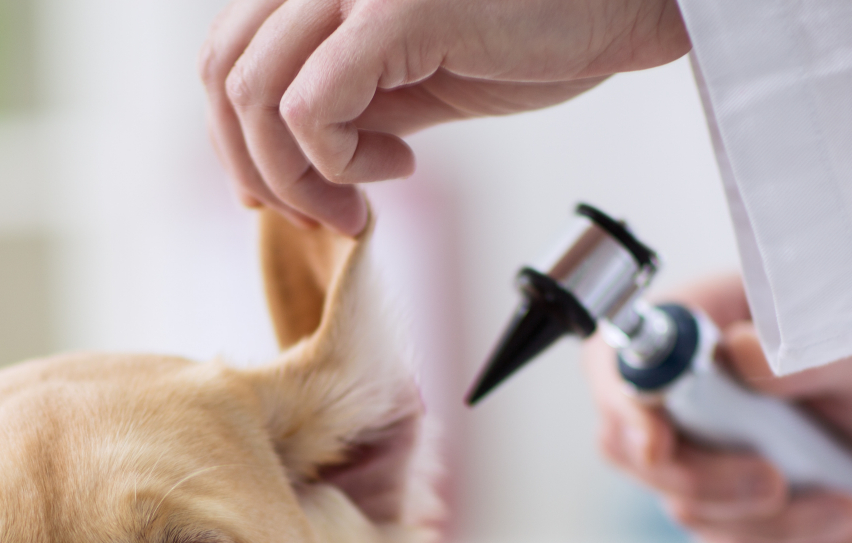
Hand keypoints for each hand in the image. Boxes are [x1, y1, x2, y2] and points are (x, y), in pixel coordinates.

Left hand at [200, 0, 690, 234]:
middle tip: (317, 213)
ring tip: (357, 203)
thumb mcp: (409, 71)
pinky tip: (400, 167)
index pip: (226, 55)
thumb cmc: (532, 32)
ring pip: (257, 98)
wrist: (627, 3)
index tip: (287, 194)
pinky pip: (310, 110)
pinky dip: (337, 164)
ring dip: (297, 177)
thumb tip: (282, 165)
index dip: (236, 138)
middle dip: (256, 166)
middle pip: (224, 75)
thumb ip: (344, 98)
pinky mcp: (393, 11)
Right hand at [584, 274, 851, 542]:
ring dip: (778, 522)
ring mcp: (699, 460)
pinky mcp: (731, 513)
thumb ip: (800, 349)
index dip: (629, 410)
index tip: (660, 444)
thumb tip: (736, 356)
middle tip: (778, 483)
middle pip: (641, 457)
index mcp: (690, 329)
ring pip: (697, 512)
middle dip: (710, 483)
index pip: (619, 371)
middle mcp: (678, 399)